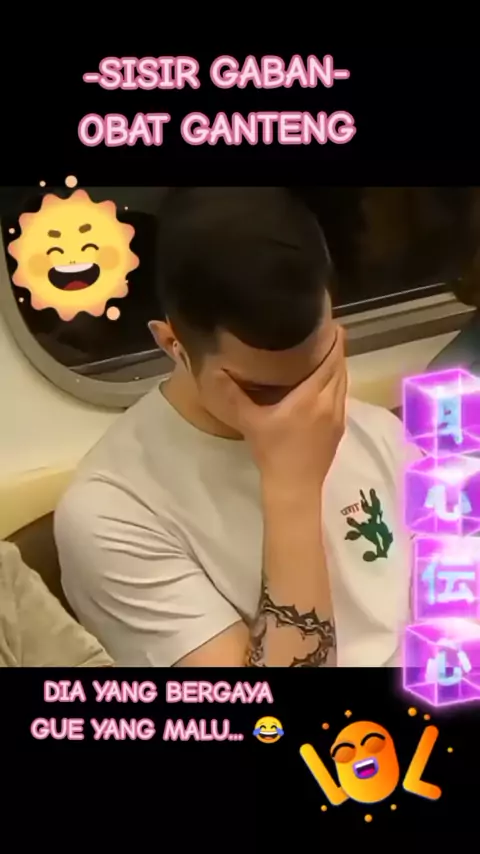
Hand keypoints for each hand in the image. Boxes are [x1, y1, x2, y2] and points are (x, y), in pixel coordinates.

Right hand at [215, 328, 346, 485]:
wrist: (294, 488)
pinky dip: (337, 383)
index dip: (333, 340)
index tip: (330, 322)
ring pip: (344, 383)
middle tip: (327, 332)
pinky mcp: (339, 429)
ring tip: (328, 352)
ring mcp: (338, 417)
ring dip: (338, 366)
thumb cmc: (273, 453)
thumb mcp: (249, 422)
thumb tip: (214, 370)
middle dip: (336, 349)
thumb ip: (232, 395)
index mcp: (311, 396)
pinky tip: (326, 383)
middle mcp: (329, 402)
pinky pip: (342, 397)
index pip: (330, 360)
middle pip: (340, 368)